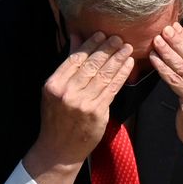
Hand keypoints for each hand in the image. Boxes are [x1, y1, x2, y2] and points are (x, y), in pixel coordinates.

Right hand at [24, 33, 132, 183]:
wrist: (59, 149)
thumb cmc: (57, 117)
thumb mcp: (55, 90)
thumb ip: (68, 64)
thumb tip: (76, 36)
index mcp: (54, 85)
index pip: (75, 59)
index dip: (90, 45)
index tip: (101, 34)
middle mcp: (67, 93)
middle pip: (91, 65)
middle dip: (107, 49)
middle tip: (119, 37)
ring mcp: (83, 103)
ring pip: (104, 75)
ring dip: (118, 59)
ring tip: (127, 47)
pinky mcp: (97, 112)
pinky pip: (113, 88)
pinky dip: (122, 74)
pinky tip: (128, 64)